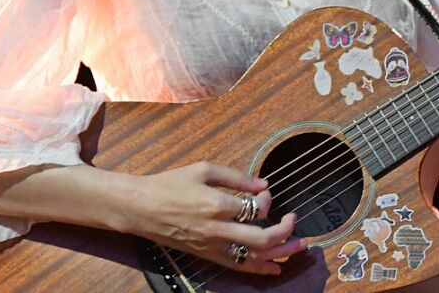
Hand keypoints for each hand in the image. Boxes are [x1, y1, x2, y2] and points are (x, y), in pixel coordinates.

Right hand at [116, 162, 305, 275]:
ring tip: (299, 247)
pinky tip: (275, 268)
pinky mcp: (206, 255)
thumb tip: (263, 184)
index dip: (267, 201)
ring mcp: (211, 246)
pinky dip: (258, 268)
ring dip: (280, 253)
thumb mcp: (204, 169)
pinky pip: (236, 266)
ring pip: (252, 257)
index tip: (265, 193)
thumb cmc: (170, 184)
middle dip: (285, 231)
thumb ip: (237, 177)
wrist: (139, 208)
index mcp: (217, 204)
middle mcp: (217, 229)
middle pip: (261, 239)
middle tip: (295, 220)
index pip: (255, 208)